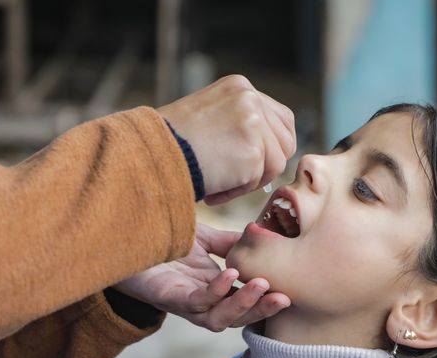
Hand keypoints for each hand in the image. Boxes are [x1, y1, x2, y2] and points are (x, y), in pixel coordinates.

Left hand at [113, 222, 289, 330]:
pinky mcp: (169, 298)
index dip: (268, 300)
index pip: (246, 302)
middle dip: (262, 310)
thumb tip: (262, 235)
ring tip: (264, 286)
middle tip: (285, 297)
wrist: (124, 240)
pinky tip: (229, 274)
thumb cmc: (162, 242)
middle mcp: (202, 303)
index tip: (293, 289)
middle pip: (237, 318)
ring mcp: (186, 303)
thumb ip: (231, 242)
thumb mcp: (204, 239)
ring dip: (243, 305)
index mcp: (215, 290)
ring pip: (220, 318)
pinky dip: (216, 290)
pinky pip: (197, 302)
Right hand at [158, 75, 295, 204]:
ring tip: (218, 181)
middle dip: (264, 165)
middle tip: (233, 175)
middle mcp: (250, 98)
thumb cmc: (171, 145)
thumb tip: (268, 149)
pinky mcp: (253, 149)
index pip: (280, 119)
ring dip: (249, 181)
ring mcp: (253, 122)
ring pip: (275, 163)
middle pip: (285, 142)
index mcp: (240, 87)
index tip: (250, 162)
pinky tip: (214, 188)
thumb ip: (239, 124)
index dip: (271, 146)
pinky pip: (259, 181)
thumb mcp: (209, 117)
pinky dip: (237, 191)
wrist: (151, 155)